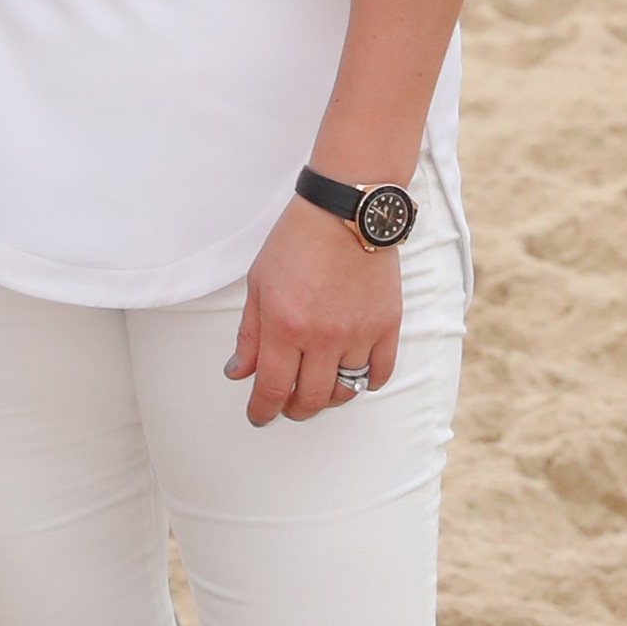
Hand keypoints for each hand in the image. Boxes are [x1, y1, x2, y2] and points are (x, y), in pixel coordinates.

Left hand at [225, 199, 402, 426]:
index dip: (263, 411)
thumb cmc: (297, 240)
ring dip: (329, 398)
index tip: (258, 416)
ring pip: (346, 390)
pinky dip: (367, 382)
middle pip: (311, 399)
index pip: (273, 389)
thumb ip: (249, 334)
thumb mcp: (259, 284)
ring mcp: (358, 332)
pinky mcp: (387, 324)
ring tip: (318, 388)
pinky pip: (380, 371)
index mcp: (285, 326)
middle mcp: (322, 337)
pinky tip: (355, 376)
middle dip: (294, 410)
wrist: (346, 209)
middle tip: (287, 405)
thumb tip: (239, 374)